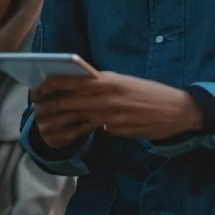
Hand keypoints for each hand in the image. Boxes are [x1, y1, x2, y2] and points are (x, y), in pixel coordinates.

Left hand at [32, 72, 201, 141]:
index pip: (70, 80)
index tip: (38, 88)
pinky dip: (73, 133)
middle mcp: (106, 96)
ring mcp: (110, 114)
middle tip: (37, 110)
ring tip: (44, 125)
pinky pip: (89, 130)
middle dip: (48, 106)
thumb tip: (80, 90)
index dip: (50, 85)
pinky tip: (64, 135)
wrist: (177, 110)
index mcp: (108, 79)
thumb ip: (103, 85)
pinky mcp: (115, 129)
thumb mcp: (126, 82)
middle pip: (67, 101)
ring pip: (74, 118)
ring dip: (56, 122)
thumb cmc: (152, 93)